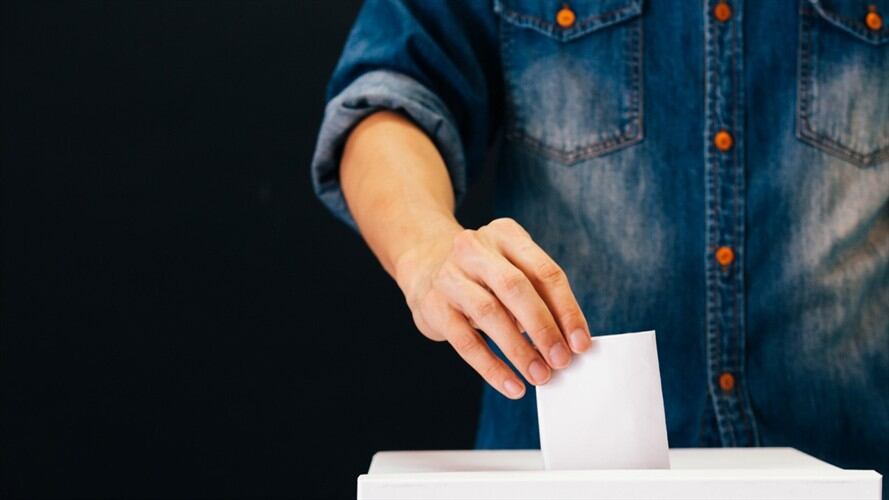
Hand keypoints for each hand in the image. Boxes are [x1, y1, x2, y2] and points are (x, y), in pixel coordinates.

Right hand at [395, 217, 591, 398]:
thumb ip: (538, 296)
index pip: (545, 272)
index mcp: (505, 234)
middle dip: (544, 328)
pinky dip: (491, 367)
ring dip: (519, 350)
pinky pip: (466, 342)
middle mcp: (474, 249)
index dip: (567, 310)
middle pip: (516, 288)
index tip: (581, 342)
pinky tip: (511, 385)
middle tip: (562, 360)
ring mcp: (449, 275)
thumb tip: (568, 342)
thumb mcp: (511, 268)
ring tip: (539, 375)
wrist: (424, 265)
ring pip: (490, 314)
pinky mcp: (432, 306)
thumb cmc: (482, 273)